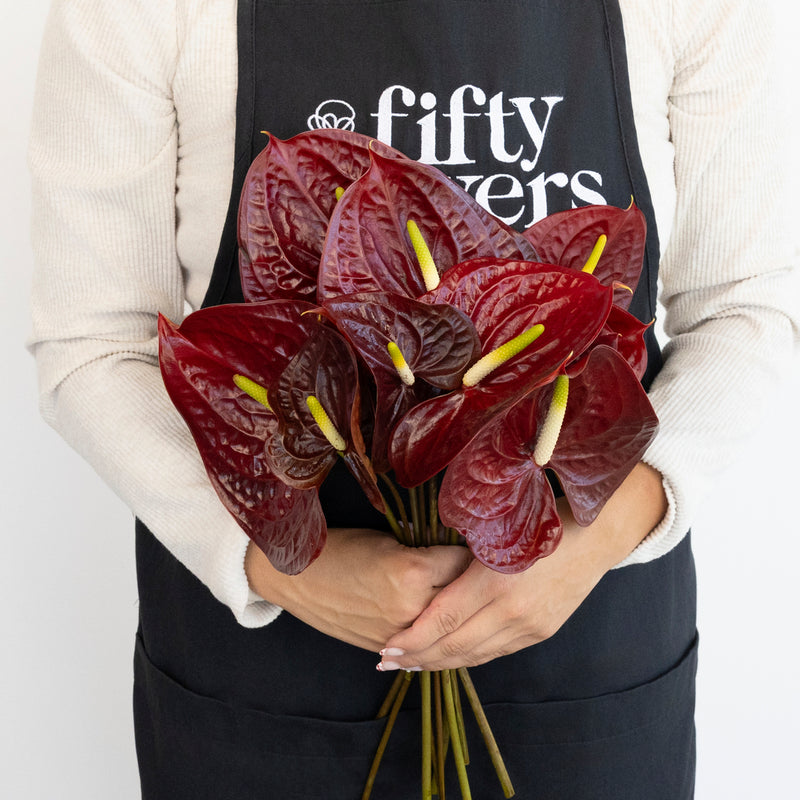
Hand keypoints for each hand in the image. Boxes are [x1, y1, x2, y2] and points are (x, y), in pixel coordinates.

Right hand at [245, 527, 471, 651]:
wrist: (296, 577)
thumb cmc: (340, 547)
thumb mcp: (389, 540)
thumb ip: (426, 552)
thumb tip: (461, 556)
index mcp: (414, 571)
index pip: (466, 562)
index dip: (476, 553)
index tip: (484, 548)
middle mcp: (412, 607)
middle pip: (464, 596)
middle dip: (473, 582)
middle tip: (482, 571)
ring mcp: (401, 633)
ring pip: (447, 625)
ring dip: (459, 611)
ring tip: (467, 596)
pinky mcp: (387, 648)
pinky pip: (426, 642)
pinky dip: (436, 630)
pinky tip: (444, 620)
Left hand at [378, 463, 667, 670]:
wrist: (597, 535)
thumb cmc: (540, 519)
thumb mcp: (496, 530)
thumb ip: (462, 559)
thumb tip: (423, 578)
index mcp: (495, 580)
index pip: (442, 619)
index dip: (412, 638)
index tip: (387, 648)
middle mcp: (512, 611)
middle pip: (455, 645)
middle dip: (418, 657)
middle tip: (388, 663)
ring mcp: (529, 626)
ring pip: (476, 654)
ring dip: (442, 662)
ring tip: (413, 665)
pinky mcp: (542, 632)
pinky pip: (497, 652)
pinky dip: (470, 657)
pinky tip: (453, 656)